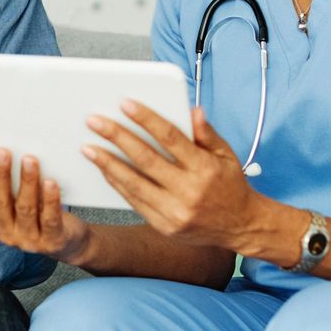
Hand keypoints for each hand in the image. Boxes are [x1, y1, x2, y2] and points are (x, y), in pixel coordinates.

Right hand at [0, 149, 91, 264]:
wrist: (67, 243)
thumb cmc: (32, 216)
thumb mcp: (4, 209)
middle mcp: (6, 233)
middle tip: (2, 151)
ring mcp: (29, 239)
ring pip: (25, 208)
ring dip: (26, 182)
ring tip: (29, 159)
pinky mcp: (52, 241)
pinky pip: (50, 219)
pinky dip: (50, 200)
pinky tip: (50, 182)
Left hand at [82, 104, 252, 246]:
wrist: (242, 227)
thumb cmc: (231, 185)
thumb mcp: (227, 155)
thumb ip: (206, 133)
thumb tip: (192, 110)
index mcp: (204, 168)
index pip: (170, 138)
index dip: (146, 119)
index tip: (124, 104)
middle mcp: (189, 191)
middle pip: (146, 159)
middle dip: (117, 137)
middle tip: (95, 122)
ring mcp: (175, 211)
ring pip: (134, 183)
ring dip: (107, 164)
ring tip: (88, 147)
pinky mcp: (164, 226)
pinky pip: (134, 201)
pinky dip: (117, 184)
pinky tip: (104, 170)